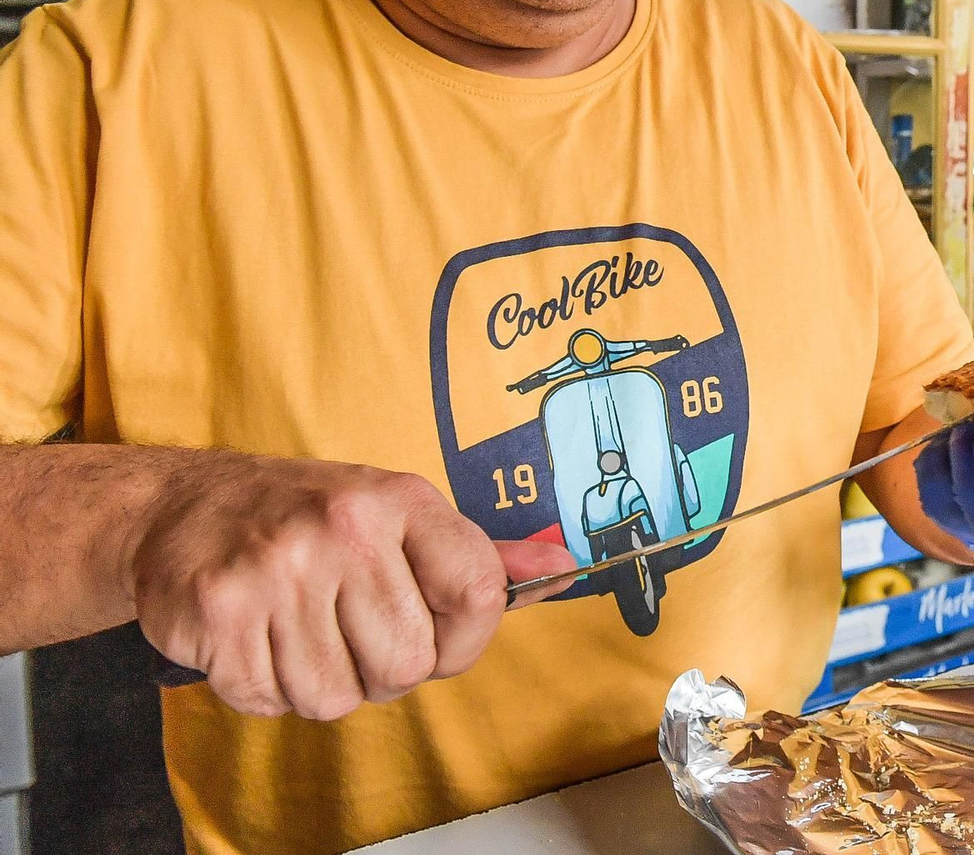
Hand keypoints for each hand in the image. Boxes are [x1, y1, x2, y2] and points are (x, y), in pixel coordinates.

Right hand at [130, 453, 574, 719]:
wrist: (181, 506)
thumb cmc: (307, 516)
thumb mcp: (398, 512)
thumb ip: (478, 552)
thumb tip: (564, 565)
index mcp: (400, 499)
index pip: (479, 593)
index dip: (468, 639)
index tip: (441, 636)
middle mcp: (343, 530)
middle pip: (408, 663)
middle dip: (386, 667)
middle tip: (352, 629)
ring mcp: (277, 573)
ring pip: (339, 696)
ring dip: (323, 682)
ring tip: (301, 629)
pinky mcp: (219, 617)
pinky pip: (273, 702)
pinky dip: (268, 688)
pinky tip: (260, 639)